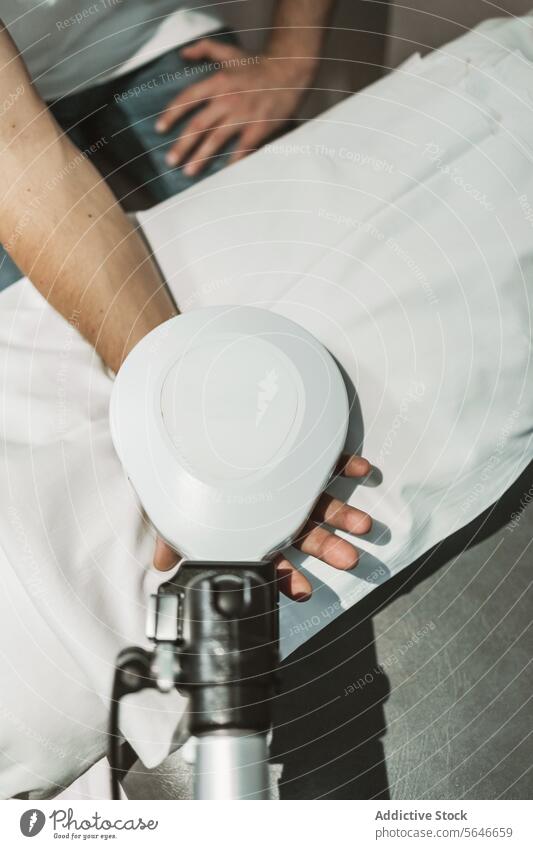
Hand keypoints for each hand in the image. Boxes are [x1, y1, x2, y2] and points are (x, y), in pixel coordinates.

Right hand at [153, 454, 372, 601]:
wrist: (197, 428)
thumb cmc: (192, 474)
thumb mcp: (179, 507)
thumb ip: (175, 536)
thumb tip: (161, 567)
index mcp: (252, 529)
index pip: (270, 559)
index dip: (286, 576)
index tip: (304, 591)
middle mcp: (277, 510)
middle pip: (305, 535)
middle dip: (328, 549)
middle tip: (350, 560)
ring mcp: (294, 484)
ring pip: (323, 504)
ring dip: (344, 514)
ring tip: (364, 525)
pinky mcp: (304, 455)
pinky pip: (329, 461)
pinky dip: (346, 465)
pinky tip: (363, 469)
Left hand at [155, 38, 315, 175]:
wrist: (290, 70)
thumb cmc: (258, 64)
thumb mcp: (229, 52)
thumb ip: (204, 49)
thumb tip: (183, 53)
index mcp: (217, 82)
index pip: (187, 99)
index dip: (171, 115)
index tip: (160, 129)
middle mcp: (226, 99)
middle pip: (198, 125)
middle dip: (182, 145)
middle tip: (170, 161)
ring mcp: (243, 115)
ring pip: (215, 140)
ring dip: (200, 158)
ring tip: (188, 172)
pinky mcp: (258, 127)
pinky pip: (241, 149)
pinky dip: (232, 162)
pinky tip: (222, 174)